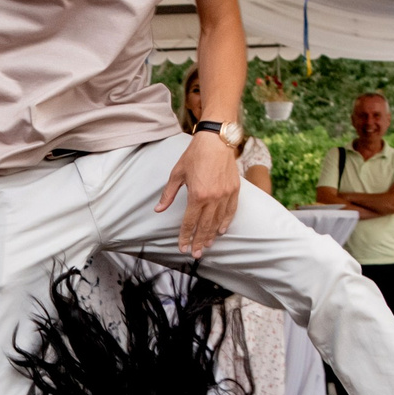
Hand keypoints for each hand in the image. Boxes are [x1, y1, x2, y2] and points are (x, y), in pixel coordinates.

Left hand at [159, 131, 241, 255]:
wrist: (216, 140)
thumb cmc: (194, 155)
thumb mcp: (177, 174)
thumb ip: (168, 194)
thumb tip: (159, 209)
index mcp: (197, 195)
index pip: (190, 222)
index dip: (185, 236)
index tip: (183, 247)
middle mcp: (213, 198)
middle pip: (204, 226)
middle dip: (199, 241)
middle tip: (196, 254)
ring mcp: (225, 194)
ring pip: (218, 221)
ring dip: (212, 235)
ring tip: (207, 245)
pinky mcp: (234, 190)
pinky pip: (231, 211)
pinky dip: (226, 222)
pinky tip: (221, 230)